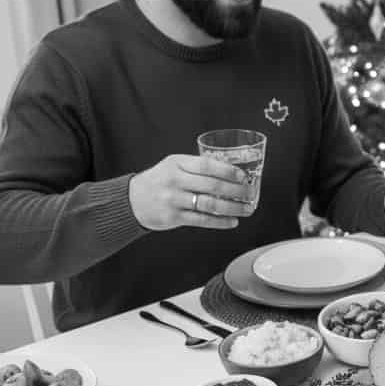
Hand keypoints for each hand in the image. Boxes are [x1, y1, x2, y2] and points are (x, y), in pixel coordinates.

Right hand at [128, 154, 252, 230]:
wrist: (132, 200)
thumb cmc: (159, 181)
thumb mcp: (173, 166)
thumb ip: (197, 168)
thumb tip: (232, 174)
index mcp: (177, 163)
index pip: (207, 165)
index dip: (228, 171)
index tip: (243, 177)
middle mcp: (175, 180)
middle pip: (212, 185)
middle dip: (236, 191)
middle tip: (250, 194)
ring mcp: (174, 199)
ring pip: (210, 204)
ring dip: (233, 208)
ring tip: (246, 209)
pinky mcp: (174, 217)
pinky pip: (202, 220)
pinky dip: (220, 221)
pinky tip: (232, 221)